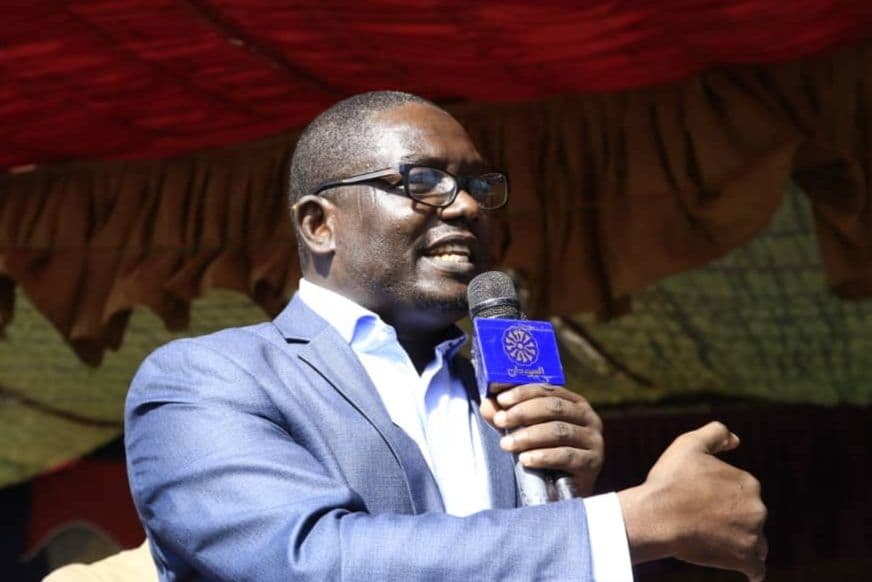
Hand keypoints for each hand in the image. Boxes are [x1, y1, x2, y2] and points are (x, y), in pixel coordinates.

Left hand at [480, 383, 603, 495]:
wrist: (567, 492)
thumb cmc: (547, 455)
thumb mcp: (527, 432)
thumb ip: (509, 417)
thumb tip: (487, 404)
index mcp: (574, 403)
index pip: (548, 390)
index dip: (523, 392)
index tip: (501, 400)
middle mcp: (588, 417)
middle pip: (554, 407)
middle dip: (523, 412)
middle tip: (500, 420)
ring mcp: (593, 440)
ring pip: (558, 430)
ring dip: (529, 436)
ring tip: (506, 444)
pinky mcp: (592, 462)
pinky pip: (566, 455)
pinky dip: (543, 456)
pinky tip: (525, 460)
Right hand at [618, 421, 767, 580]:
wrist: (656, 517)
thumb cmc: (669, 481)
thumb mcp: (688, 444)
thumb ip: (715, 434)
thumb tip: (737, 440)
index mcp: (748, 482)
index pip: (741, 492)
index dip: (720, 496)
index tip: (699, 500)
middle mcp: (758, 508)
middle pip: (750, 517)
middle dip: (733, 520)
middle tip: (702, 522)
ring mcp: (753, 536)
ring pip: (755, 542)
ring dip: (742, 543)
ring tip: (715, 543)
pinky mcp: (745, 560)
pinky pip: (756, 569)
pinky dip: (749, 569)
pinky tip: (742, 569)